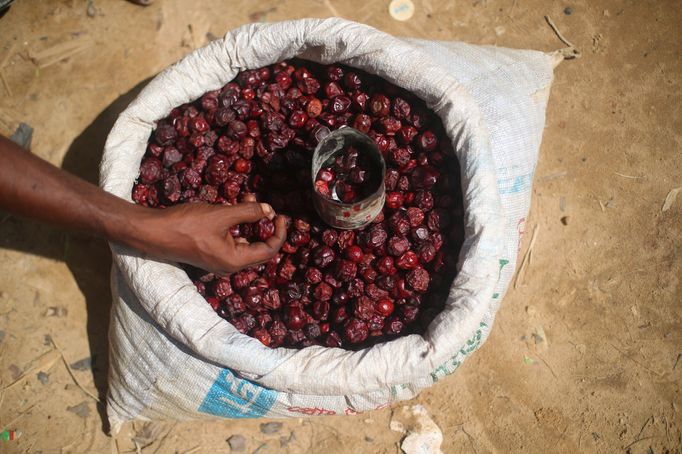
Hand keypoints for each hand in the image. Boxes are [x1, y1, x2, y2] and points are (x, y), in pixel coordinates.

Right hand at [135, 201, 286, 274]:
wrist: (153, 232)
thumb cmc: (187, 224)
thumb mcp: (221, 215)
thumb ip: (248, 212)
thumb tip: (270, 210)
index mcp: (236, 261)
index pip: (269, 250)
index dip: (279, 232)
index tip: (281, 214)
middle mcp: (229, 266)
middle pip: (259, 248)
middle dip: (264, 225)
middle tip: (266, 206)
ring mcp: (219, 262)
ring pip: (244, 242)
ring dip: (249, 221)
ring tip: (248, 199)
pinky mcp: (209, 254)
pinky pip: (231, 242)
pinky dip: (236, 226)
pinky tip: (232, 208)